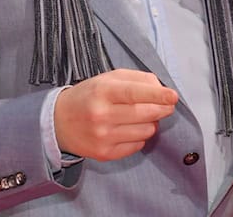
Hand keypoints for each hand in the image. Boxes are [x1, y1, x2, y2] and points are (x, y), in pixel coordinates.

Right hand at [53, 69, 178, 161]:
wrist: (58, 122)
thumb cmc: (89, 96)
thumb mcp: (108, 79)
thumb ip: (137, 79)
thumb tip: (161, 89)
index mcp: (102, 91)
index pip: (135, 93)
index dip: (157, 95)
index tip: (173, 96)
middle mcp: (101, 115)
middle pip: (144, 113)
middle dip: (162, 109)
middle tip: (167, 105)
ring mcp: (102, 137)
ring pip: (145, 131)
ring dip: (151, 123)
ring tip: (141, 117)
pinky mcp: (104, 154)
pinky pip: (137, 145)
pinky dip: (140, 137)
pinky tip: (129, 129)